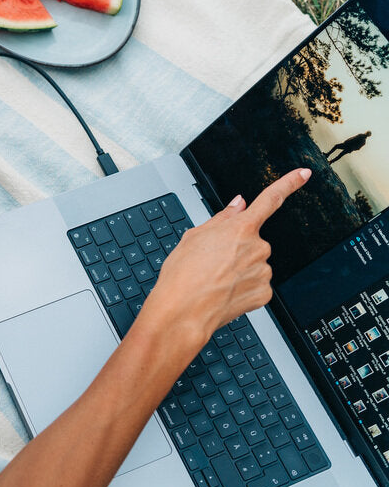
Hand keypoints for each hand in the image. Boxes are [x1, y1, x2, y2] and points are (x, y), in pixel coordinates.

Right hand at [140, 168, 311, 344]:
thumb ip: (221, 218)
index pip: (270, 199)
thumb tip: (238, 205)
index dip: (289, 184)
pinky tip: (225, 292)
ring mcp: (263, 271)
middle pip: (253, 241)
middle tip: (212, 262)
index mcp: (240, 228)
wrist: (183, 312)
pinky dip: (243, 287)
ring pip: (255, 264)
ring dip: (239, 269)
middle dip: (237, 248)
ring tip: (214, 280)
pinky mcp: (264, 293)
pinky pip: (257, 284)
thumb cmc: (182, 275)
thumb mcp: (193, 237)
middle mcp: (258, 247)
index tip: (304, 174)